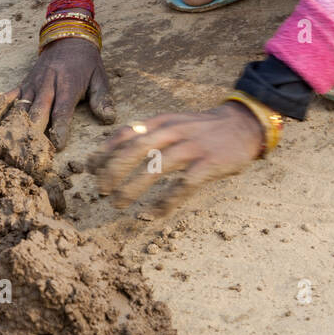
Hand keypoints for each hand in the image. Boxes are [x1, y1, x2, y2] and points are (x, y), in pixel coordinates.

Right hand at [0, 39, 114, 151]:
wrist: (69, 38)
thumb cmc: (87, 63)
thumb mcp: (100, 77)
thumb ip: (102, 99)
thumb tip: (108, 119)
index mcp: (67, 86)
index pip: (61, 111)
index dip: (59, 129)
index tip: (57, 146)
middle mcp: (47, 86)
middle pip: (37, 113)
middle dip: (33, 135)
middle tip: (29, 156)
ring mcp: (32, 85)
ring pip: (19, 109)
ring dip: (14, 129)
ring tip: (7, 149)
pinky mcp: (23, 84)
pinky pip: (6, 98)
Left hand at [91, 103, 264, 212]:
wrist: (243, 124)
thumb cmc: (201, 129)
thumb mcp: (173, 122)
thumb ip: (148, 134)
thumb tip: (112, 152)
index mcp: (163, 121)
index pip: (127, 132)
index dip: (106, 151)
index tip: (90, 169)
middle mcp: (175, 131)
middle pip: (137, 148)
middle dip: (113, 170)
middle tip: (101, 190)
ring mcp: (193, 147)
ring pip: (157, 166)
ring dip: (133, 186)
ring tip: (118, 203)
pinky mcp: (209, 164)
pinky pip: (184, 184)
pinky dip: (167, 200)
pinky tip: (155, 213)